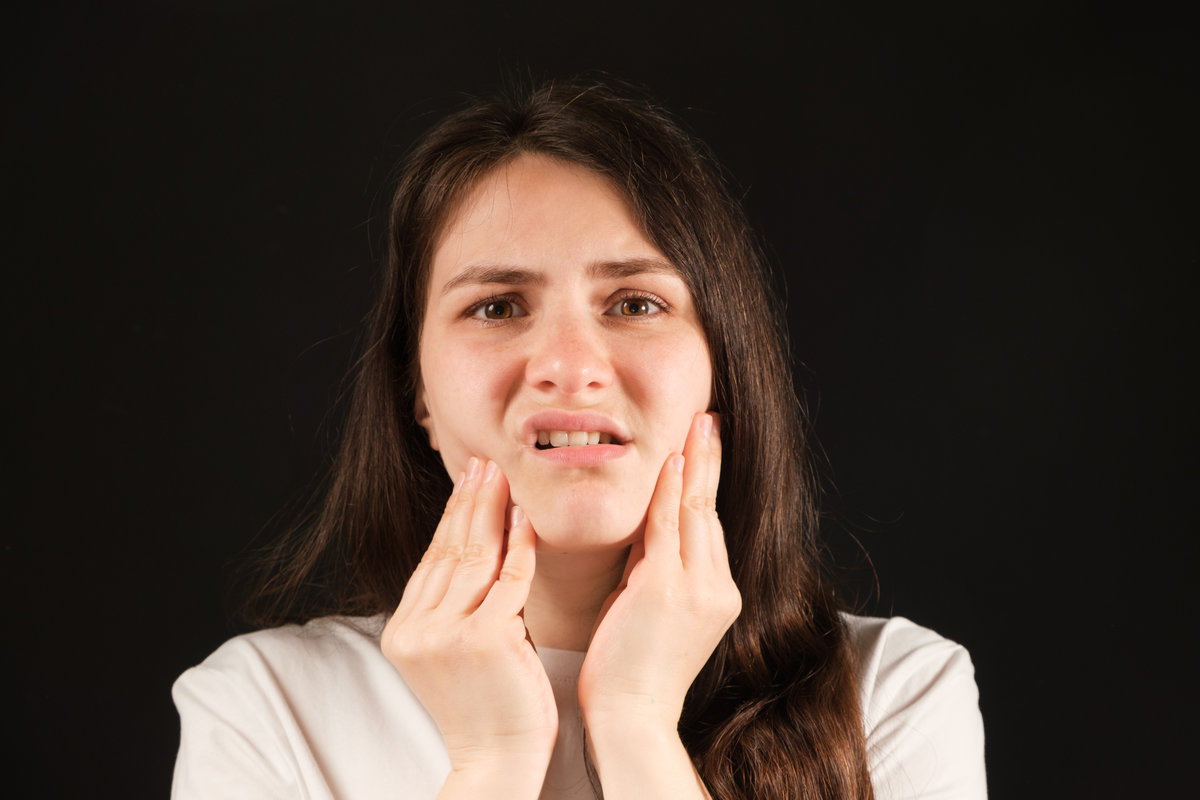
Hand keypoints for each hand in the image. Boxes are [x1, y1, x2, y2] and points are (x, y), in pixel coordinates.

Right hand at [381, 458, 556, 791]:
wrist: (496, 762)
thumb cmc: (489, 708)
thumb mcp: (456, 653)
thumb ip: (456, 609)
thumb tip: (473, 556)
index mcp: (405, 630)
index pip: (432, 559)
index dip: (451, 517)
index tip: (467, 483)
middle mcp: (418, 627)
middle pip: (449, 549)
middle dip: (468, 501)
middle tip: (483, 464)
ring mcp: (448, 632)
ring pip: (474, 556)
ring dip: (490, 510)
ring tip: (501, 476)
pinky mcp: (485, 638)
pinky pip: (509, 578)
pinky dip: (520, 544)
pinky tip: (526, 517)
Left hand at [577, 412, 740, 731]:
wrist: (631, 717)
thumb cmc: (629, 669)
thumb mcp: (647, 608)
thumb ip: (651, 567)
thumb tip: (645, 529)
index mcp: (716, 595)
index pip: (706, 526)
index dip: (704, 483)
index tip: (702, 447)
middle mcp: (716, 588)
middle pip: (709, 510)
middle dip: (708, 461)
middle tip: (709, 420)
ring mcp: (697, 590)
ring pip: (695, 512)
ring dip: (695, 464)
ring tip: (698, 425)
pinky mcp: (669, 591)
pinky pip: (667, 529)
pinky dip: (669, 493)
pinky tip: (672, 461)